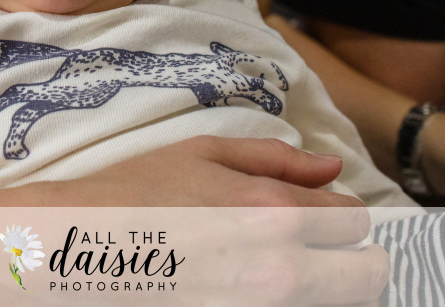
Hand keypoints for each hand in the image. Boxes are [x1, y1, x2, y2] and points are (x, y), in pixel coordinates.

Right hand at [0, 137, 389, 304]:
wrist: (75, 250)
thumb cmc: (135, 193)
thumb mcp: (202, 153)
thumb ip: (275, 157)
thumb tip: (332, 166)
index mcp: (275, 212)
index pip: (356, 221)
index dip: (338, 215)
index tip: (316, 216)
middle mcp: (281, 271)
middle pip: (368, 276)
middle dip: (350, 259)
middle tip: (313, 252)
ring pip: (341, 304)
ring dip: (326, 285)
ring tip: (280, 270)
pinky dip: (291, 301)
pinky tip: (254, 286)